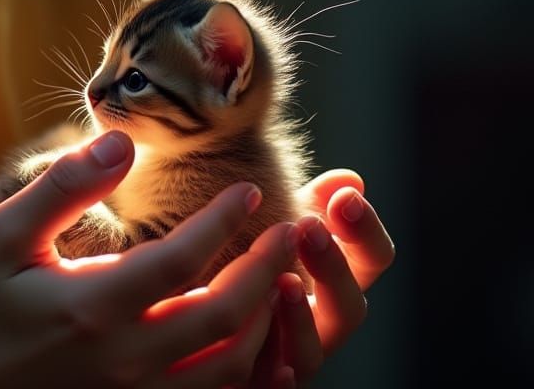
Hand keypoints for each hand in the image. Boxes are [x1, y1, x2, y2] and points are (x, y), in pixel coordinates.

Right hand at [0, 131, 300, 388]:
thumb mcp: (5, 234)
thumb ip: (62, 185)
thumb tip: (121, 142)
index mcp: (90, 307)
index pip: (178, 261)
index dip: (222, 222)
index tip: (248, 190)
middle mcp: (123, 360)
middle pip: (222, 318)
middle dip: (266, 269)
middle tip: (291, 230)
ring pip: (231, 366)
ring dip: (266, 319)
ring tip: (282, 275)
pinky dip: (251, 365)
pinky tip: (258, 330)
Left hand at [248, 169, 395, 386]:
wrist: (174, 304)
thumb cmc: (230, 250)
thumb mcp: (266, 221)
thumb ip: (305, 201)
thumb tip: (350, 178)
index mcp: (326, 278)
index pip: (370, 258)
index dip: (365, 229)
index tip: (345, 195)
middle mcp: (314, 323)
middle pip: (350, 308)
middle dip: (334, 267)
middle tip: (307, 228)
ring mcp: (285, 358)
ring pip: (311, 354)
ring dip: (302, 320)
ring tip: (283, 282)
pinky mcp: (250, 383)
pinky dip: (280, 381)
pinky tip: (278, 367)